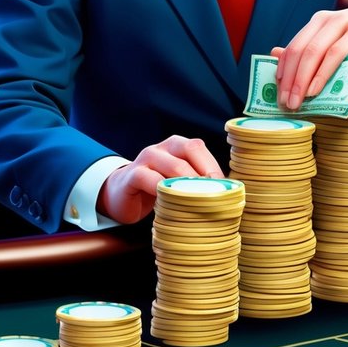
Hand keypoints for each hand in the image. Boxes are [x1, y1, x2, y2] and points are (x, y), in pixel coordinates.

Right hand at [97, 135, 223, 224]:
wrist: (121, 194)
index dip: (213, 166)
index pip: (198, 148)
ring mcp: (145, 158)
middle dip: (205, 175)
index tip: (224, 188)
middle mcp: (162, 147)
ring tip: (200, 201)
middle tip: (215, 195)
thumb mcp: (177, 180)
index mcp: (176, 144)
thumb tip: (226, 192)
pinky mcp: (132, 174)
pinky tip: (171, 201)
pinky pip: (149, 179)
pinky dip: (163, 190)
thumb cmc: (156, 187)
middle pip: (189, 152)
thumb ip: (195, 180)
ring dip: (190, 184)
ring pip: (173, 166)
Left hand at [271, 0, 347, 109]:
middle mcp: (326, 20)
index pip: (293, 48)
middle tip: (286, 102)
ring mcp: (342, 23)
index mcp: (317, 22)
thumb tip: (275, 56)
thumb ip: (312, 50)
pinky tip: (315, 89)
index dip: (282, 71)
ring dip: (302, 80)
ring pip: (314, 52)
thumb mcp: (336, 43)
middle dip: (289, 79)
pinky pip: (335, 54)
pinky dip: (322, 73)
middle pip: (300, 51)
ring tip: (298, 100)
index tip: (278, 93)